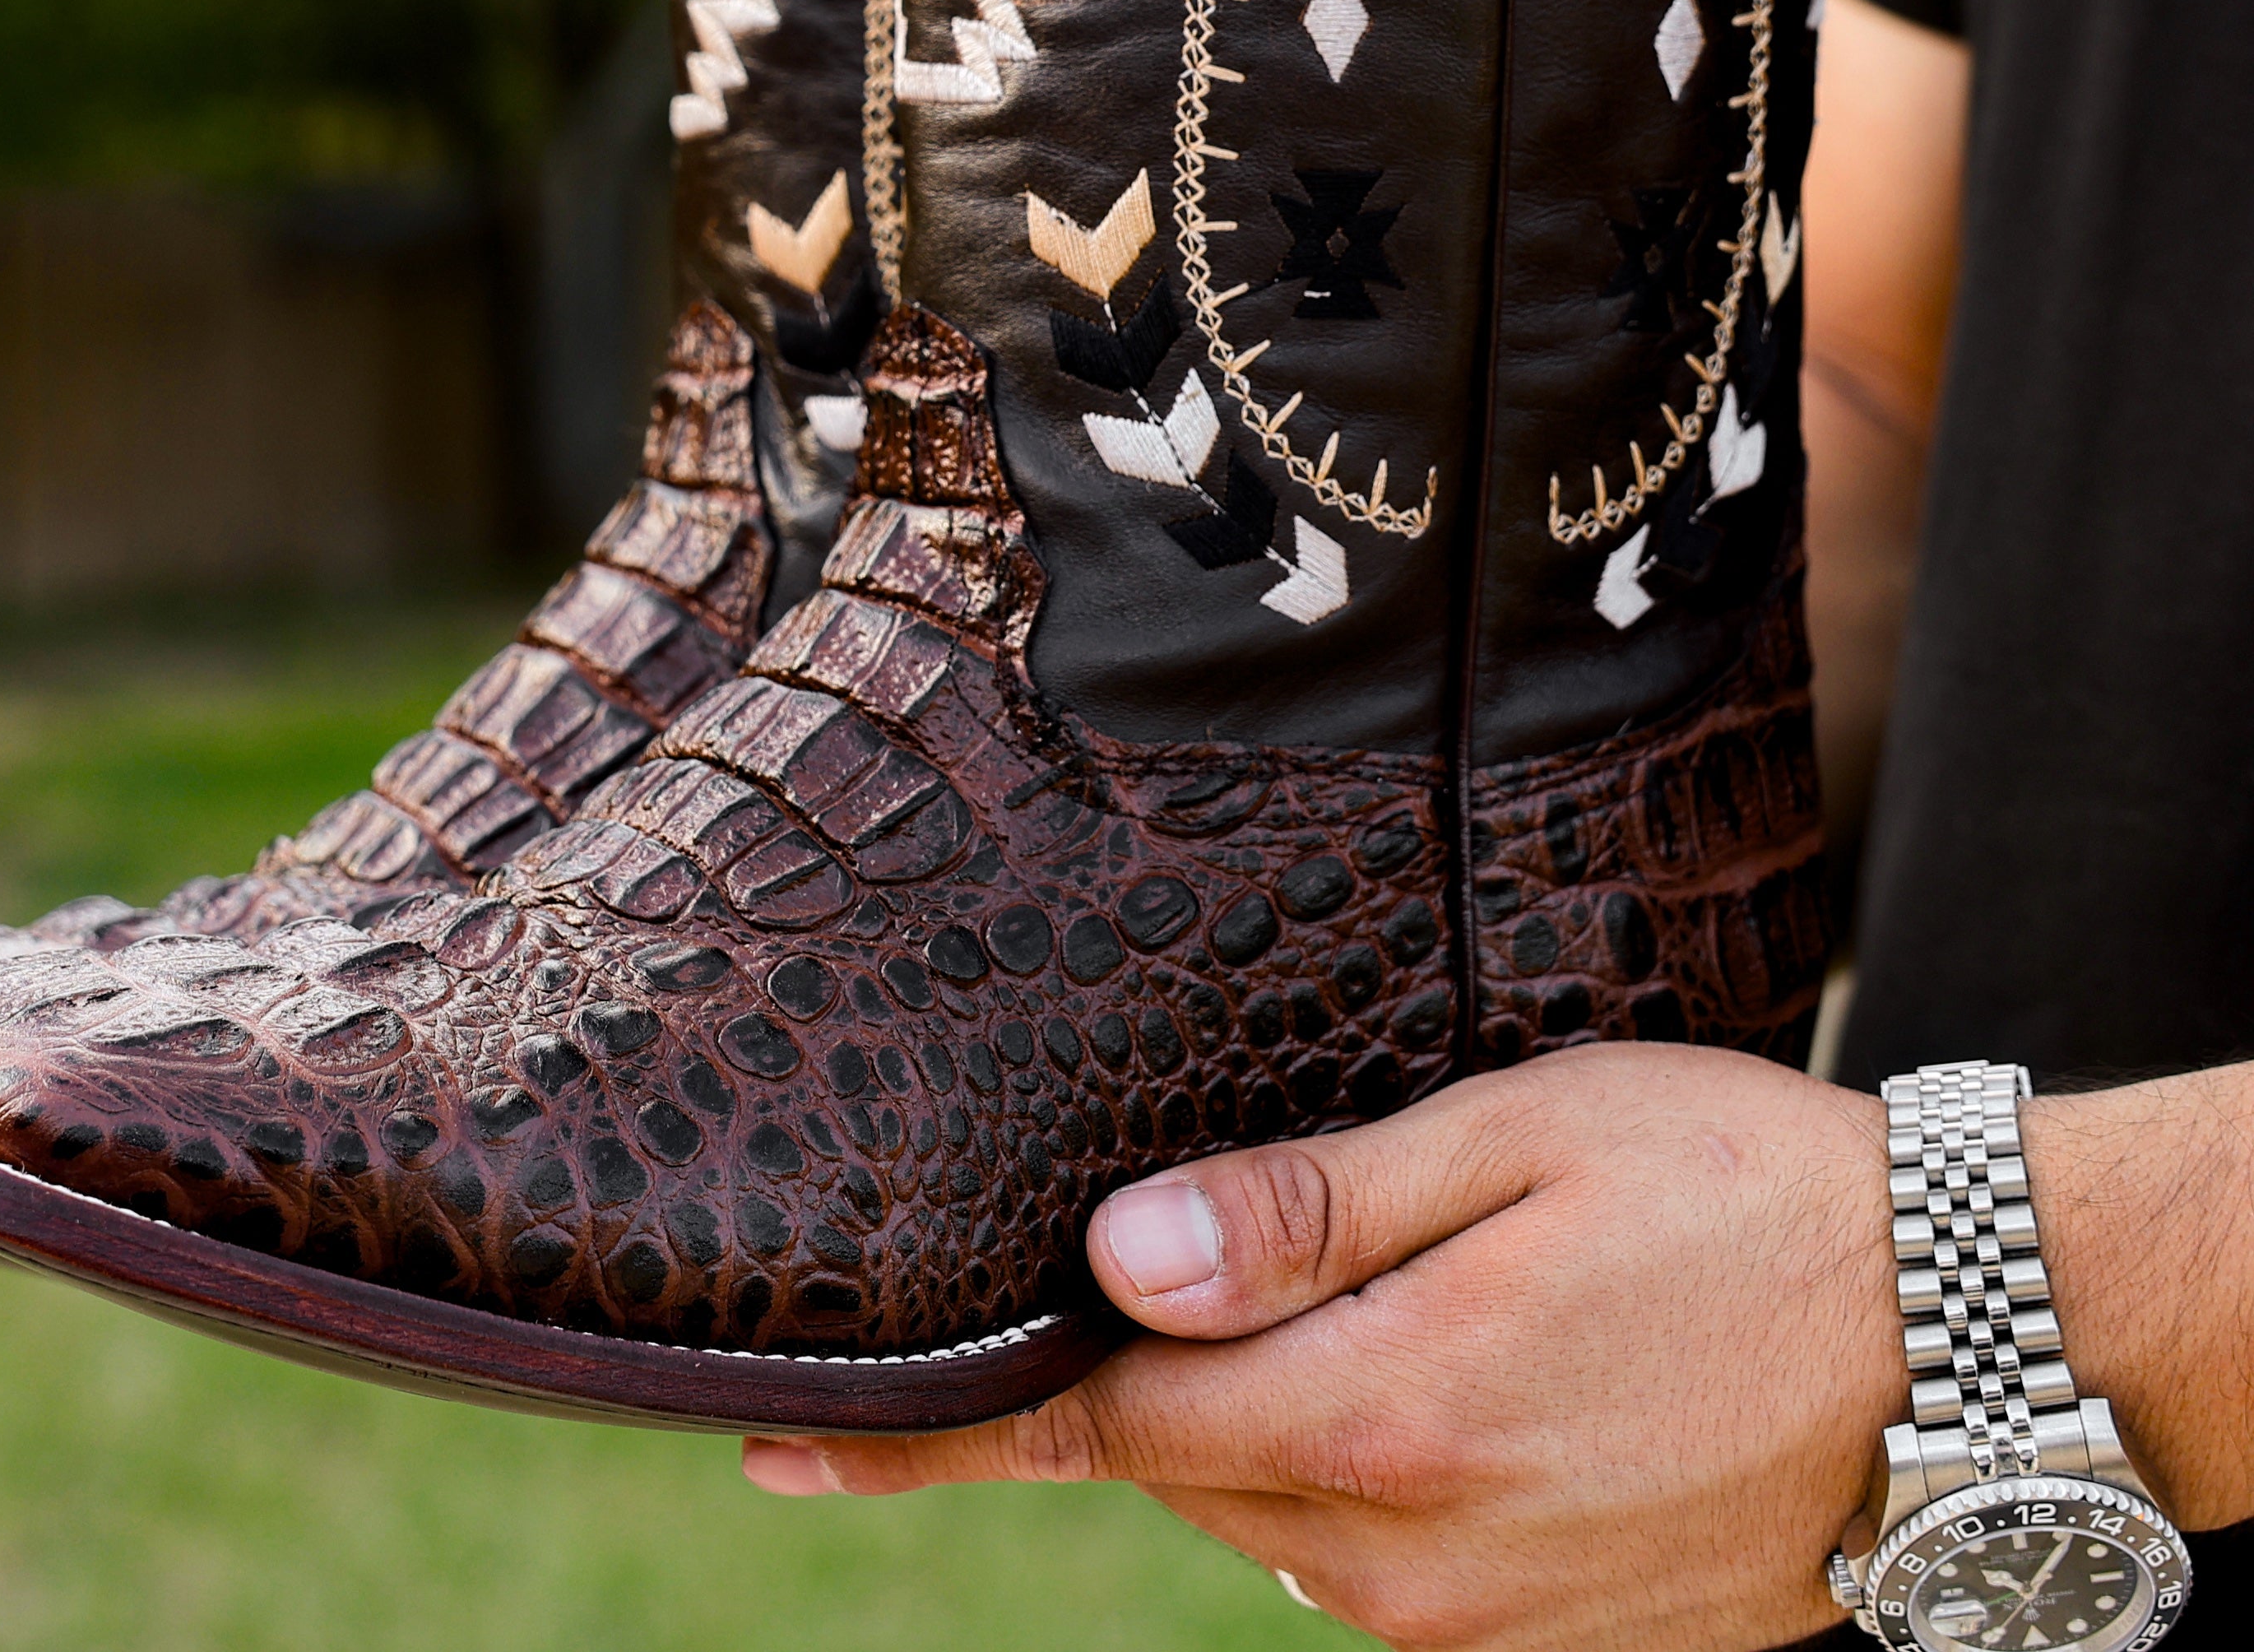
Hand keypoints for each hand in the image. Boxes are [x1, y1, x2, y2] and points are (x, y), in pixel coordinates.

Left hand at [742, 1044, 1903, 1651]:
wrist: (1967, 1341)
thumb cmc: (1733, 1193)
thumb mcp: (1510, 1143)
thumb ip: (1304, 1213)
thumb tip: (1113, 1258)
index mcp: (1384, 1421)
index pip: (1095, 1427)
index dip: (932, 1434)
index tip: (777, 1446)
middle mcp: (1415, 1560)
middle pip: (1185, 1462)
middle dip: (1143, 1368)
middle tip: (1168, 1254)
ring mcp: (1488, 1627)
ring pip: (1281, 1515)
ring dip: (1262, 1413)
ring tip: (1356, 1288)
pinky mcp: (1554, 1647)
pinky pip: (1384, 1560)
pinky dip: (1358, 1467)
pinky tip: (1444, 1370)